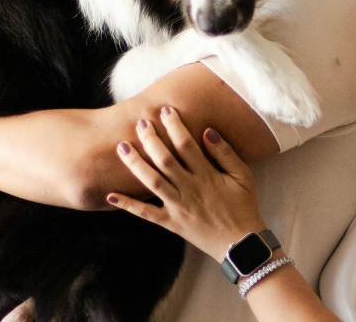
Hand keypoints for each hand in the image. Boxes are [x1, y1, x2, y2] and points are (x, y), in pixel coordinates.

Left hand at [106, 107, 266, 262]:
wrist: (240, 244)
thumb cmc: (243, 206)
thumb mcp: (243, 176)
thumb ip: (225, 153)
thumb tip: (207, 131)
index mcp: (207, 176)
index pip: (187, 145)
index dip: (175, 126)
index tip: (166, 110)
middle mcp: (189, 189)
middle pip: (165, 160)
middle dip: (151, 140)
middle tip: (140, 123)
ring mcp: (177, 207)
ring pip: (152, 182)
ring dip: (135, 164)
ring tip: (122, 147)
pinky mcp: (170, 223)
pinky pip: (146, 214)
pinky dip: (128, 205)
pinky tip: (111, 195)